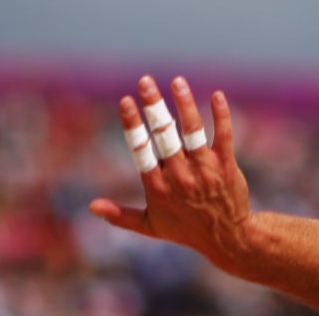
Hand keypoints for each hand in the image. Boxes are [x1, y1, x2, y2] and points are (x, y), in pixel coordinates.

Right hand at [89, 75, 250, 260]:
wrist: (227, 239)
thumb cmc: (186, 230)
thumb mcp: (150, 226)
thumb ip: (120, 215)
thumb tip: (91, 206)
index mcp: (157, 187)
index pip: (140, 150)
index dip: (132, 124)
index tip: (125, 101)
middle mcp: (179, 175)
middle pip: (164, 135)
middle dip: (153, 106)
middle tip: (146, 80)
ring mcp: (204, 169)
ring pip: (193, 131)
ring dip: (185, 104)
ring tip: (177, 81)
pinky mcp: (226, 165)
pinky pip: (224, 136)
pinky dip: (221, 115)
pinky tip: (216, 95)